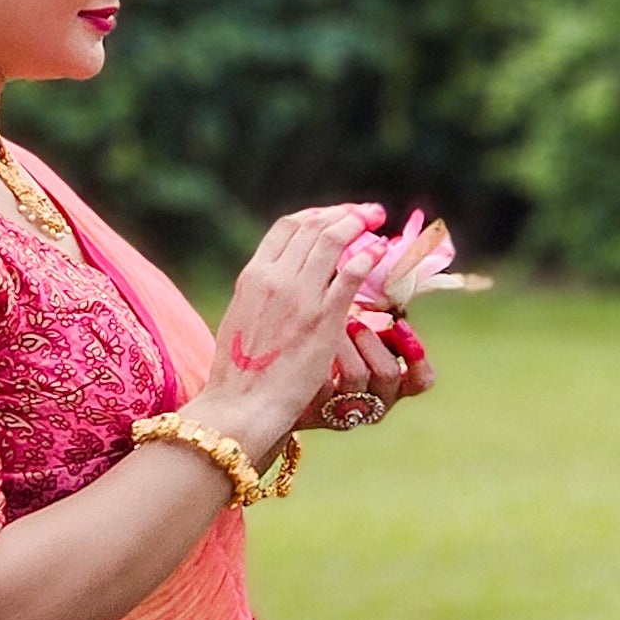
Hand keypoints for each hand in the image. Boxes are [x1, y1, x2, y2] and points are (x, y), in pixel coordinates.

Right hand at [194, 204, 386, 463]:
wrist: (241, 405)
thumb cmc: (239, 373)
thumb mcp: (242, 319)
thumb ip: (262, 295)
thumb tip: (281, 283)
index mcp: (253, 276)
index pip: (287, 227)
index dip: (316, 215)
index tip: (336, 215)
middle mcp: (275, 278)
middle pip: (313, 226)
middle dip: (344, 213)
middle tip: (367, 213)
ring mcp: (300, 296)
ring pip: (332, 240)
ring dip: (358, 224)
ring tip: (376, 223)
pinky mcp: (323, 319)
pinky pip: (351, 274)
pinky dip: (367, 256)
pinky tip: (379, 252)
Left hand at [301, 308, 428, 431]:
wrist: (292, 384)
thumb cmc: (336, 353)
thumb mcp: (364, 341)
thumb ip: (382, 326)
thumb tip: (390, 293)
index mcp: (396, 388)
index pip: (422, 380)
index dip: (417, 354)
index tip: (400, 323)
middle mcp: (376, 404)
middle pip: (387, 372)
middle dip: (370, 338)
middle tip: (352, 320)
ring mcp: (347, 412)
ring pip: (357, 374)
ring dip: (344, 342)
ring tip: (328, 326)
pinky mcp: (318, 413)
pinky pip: (322, 382)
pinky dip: (318, 355)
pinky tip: (308, 341)